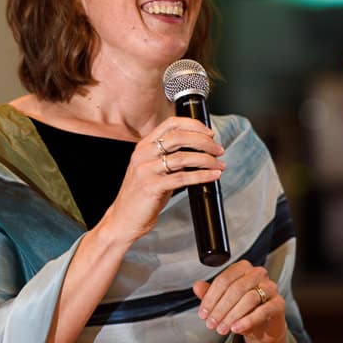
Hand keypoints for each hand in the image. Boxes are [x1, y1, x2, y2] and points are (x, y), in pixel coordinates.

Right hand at [98, 116, 225, 243]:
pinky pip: (182, 177)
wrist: (123, 218)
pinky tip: (212, 176)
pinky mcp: (151, 186)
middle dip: (204, 142)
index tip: (209, 133)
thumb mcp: (153, 170)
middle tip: (218, 150)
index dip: (194, 125)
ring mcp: (145, 170)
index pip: (171, 124)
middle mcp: (143, 154)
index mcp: (143, 146)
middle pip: (179, 136)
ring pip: (183, 157)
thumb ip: (170, 158)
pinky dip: (202, 175)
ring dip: (206, 159)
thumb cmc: (141, 196)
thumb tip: (200, 151)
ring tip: (219, 164)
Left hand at [192, 260, 286, 342]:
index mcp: (243, 268)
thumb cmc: (241, 310)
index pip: (224, 279)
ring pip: (248, 299)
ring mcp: (270, 287)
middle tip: (210, 323)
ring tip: (221, 329)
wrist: (262, 327)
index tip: (202, 313)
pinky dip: (247, 321)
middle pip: (235, 289)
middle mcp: (258, 274)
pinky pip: (263, 311)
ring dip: (231, 315)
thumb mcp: (222, 302)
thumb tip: (196, 286)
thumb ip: (209, 293)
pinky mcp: (279, 303)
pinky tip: (236, 328)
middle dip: (220, 308)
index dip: (210, 298)